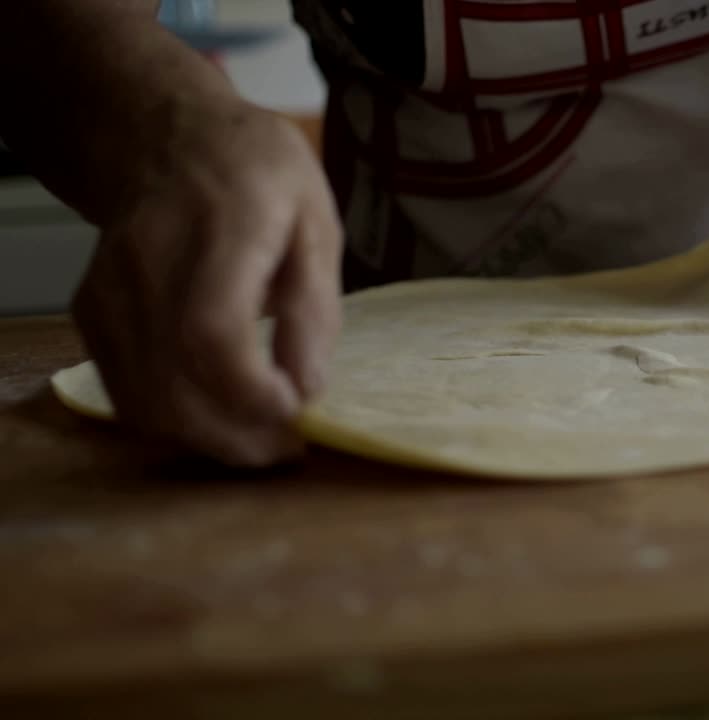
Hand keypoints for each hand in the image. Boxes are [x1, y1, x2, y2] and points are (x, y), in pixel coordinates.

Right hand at [72, 99, 342, 465]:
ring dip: (207, 441)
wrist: (166, 138)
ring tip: (260, 443)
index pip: (211, 329)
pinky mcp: (92, 314)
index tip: (295, 412)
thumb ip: (315, 306)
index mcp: (220, 225)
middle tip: (287, 449)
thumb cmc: (258, 177)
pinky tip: (218, 420)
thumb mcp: (316, 222)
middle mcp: (150, 260)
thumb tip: (309, 386)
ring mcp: (109, 289)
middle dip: (236, 436)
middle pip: (173, 379)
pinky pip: (126, 392)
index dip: (250, 391)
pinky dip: (173, 423)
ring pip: (143, 399)